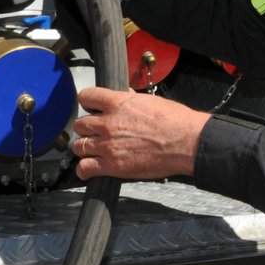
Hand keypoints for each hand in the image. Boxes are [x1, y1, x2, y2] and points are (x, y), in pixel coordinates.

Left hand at [68, 87, 210, 180]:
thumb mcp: (151, 100)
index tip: (90, 107)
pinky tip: (89, 169)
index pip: (86, 96)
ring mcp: (107, 145)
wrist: (186, 142)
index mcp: (118, 103)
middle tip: (94, 132)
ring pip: (79, 146)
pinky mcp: (112, 166)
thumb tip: (125, 94)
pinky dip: (84, 170)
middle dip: (86, 128)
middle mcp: (108, 123)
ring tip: (93, 150)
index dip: (87, 102)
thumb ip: (131, 99)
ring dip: (85, 148)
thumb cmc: (175, 121)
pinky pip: (85, 168)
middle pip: (80, 124)